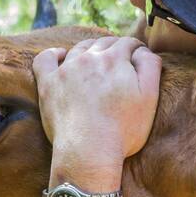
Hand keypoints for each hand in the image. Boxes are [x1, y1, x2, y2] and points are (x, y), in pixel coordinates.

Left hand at [32, 36, 161, 176]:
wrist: (89, 152)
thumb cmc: (123, 130)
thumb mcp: (149, 98)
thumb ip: (150, 66)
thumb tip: (142, 50)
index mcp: (115, 59)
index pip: (128, 43)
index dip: (136, 49)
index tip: (138, 58)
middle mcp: (89, 58)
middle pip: (104, 43)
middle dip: (115, 49)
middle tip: (119, 62)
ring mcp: (66, 70)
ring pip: (79, 49)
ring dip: (90, 51)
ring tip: (96, 61)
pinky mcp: (48, 84)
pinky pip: (46, 59)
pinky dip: (54, 54)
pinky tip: (61, 57)